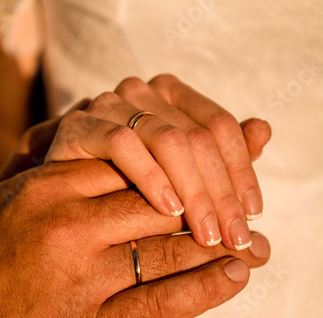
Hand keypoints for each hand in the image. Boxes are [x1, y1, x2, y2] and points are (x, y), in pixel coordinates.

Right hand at [0, 158, 269, 316]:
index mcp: (49, 186)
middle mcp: (67, 226)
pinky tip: (231, 275)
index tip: (202, 167)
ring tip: (251, 242)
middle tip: (241, 206)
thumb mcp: (12, 189)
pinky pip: (156, 304)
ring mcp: (81, 275)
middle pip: (155, 206)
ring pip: (164, 252)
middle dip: (203, 202)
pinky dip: (200, 289)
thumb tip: (108, 141)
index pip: (129, 166)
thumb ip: (57, 162)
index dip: (173, 167)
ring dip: (213, 245)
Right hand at [44, 74, 271, 249]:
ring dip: (193, 190)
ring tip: (206, 231)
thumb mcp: (178, 168)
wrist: (64, 186)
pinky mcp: (80, 124)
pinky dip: (150, 176)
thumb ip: (217, 152)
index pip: (219, 125)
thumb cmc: (126, 179)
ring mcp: (110, 103)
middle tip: (235, 236)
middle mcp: (141, 91)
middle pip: (197, 136)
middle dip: (221, 191)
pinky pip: (123, 144)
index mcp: (169, 93)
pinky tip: (168, 208)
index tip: (253, 214)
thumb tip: (264, 130)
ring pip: (167, 139)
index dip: (241, 169)